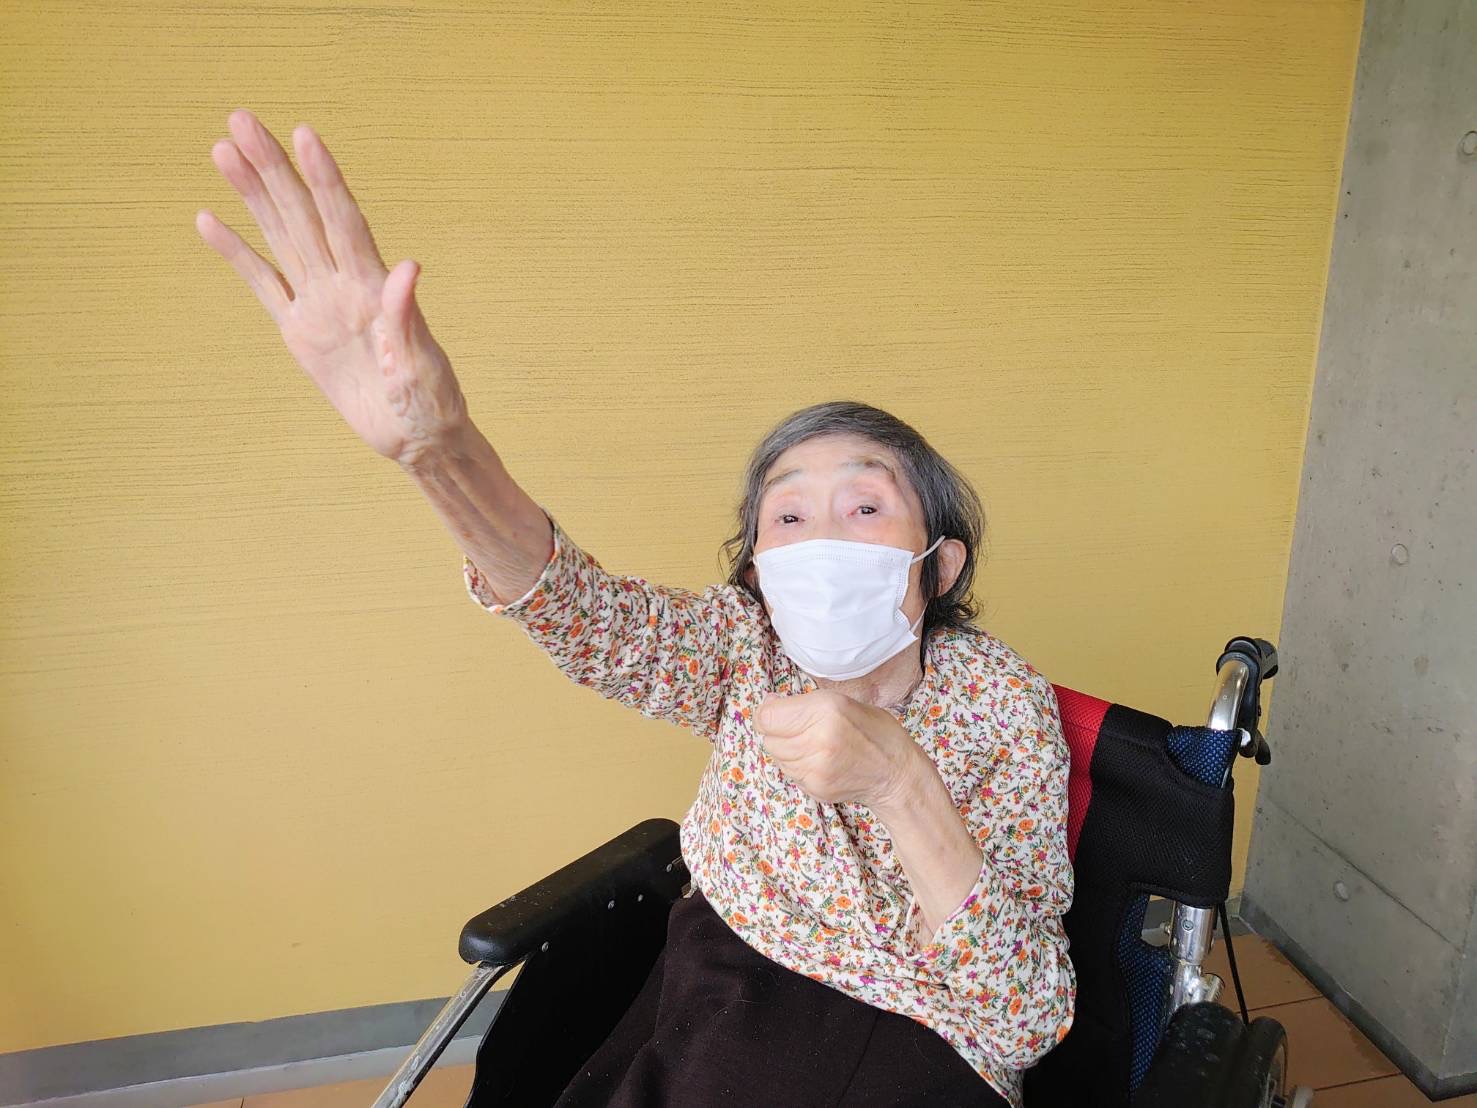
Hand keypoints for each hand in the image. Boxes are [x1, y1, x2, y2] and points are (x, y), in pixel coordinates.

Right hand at [195, 109, 468, 464]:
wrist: (418, 439)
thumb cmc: (431, 404)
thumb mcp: (423, 367)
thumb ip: (408, 319)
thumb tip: (408, 269)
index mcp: (374, 290)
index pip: (344, 222)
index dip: (325, 178)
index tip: (303, 134)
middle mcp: (344, 287)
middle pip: (304, 216)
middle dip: (274, 168)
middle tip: (241, 119)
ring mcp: (319, 307)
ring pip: (281, 239)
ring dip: (254, 195)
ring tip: (224, 150)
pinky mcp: (301, 335)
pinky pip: (264, 286)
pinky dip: (238, 255)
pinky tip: (210, 220)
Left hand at [754, 689, 922, 809]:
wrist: (897, 774)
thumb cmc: (875, 731)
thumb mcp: (843, 701)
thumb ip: (805, 703)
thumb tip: (769, 705)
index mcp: (825, 710)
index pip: (768, 717)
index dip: (767, 712)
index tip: (776, 709)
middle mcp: (817, 739)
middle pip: (769, 738)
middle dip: (778, 731)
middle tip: (798, 727)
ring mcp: (815, 768)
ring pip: (777, 756)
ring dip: (786, 749)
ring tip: (812, 744)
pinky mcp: (816, 787)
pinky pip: (790, 773)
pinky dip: (798, 765)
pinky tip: (819, 760)